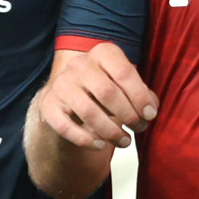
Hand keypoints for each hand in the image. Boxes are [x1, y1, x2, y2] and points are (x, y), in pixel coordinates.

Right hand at [35, 42, 157, 150]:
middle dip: (128, 114)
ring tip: (125, 141)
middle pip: (107, 92)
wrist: (72, 96)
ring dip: (110, 131)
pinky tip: (100, 145)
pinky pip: (65, 126)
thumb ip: (142, 95)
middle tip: (138, 128)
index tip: (150, 115)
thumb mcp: (126, 85)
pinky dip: (84, 139)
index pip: (124, 72)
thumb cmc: (107, 89)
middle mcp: (80, 64)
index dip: (139, 96)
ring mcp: (61, 84)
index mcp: (103, 53)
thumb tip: (150, 110)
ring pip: (88, 111)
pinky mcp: (48, 105)